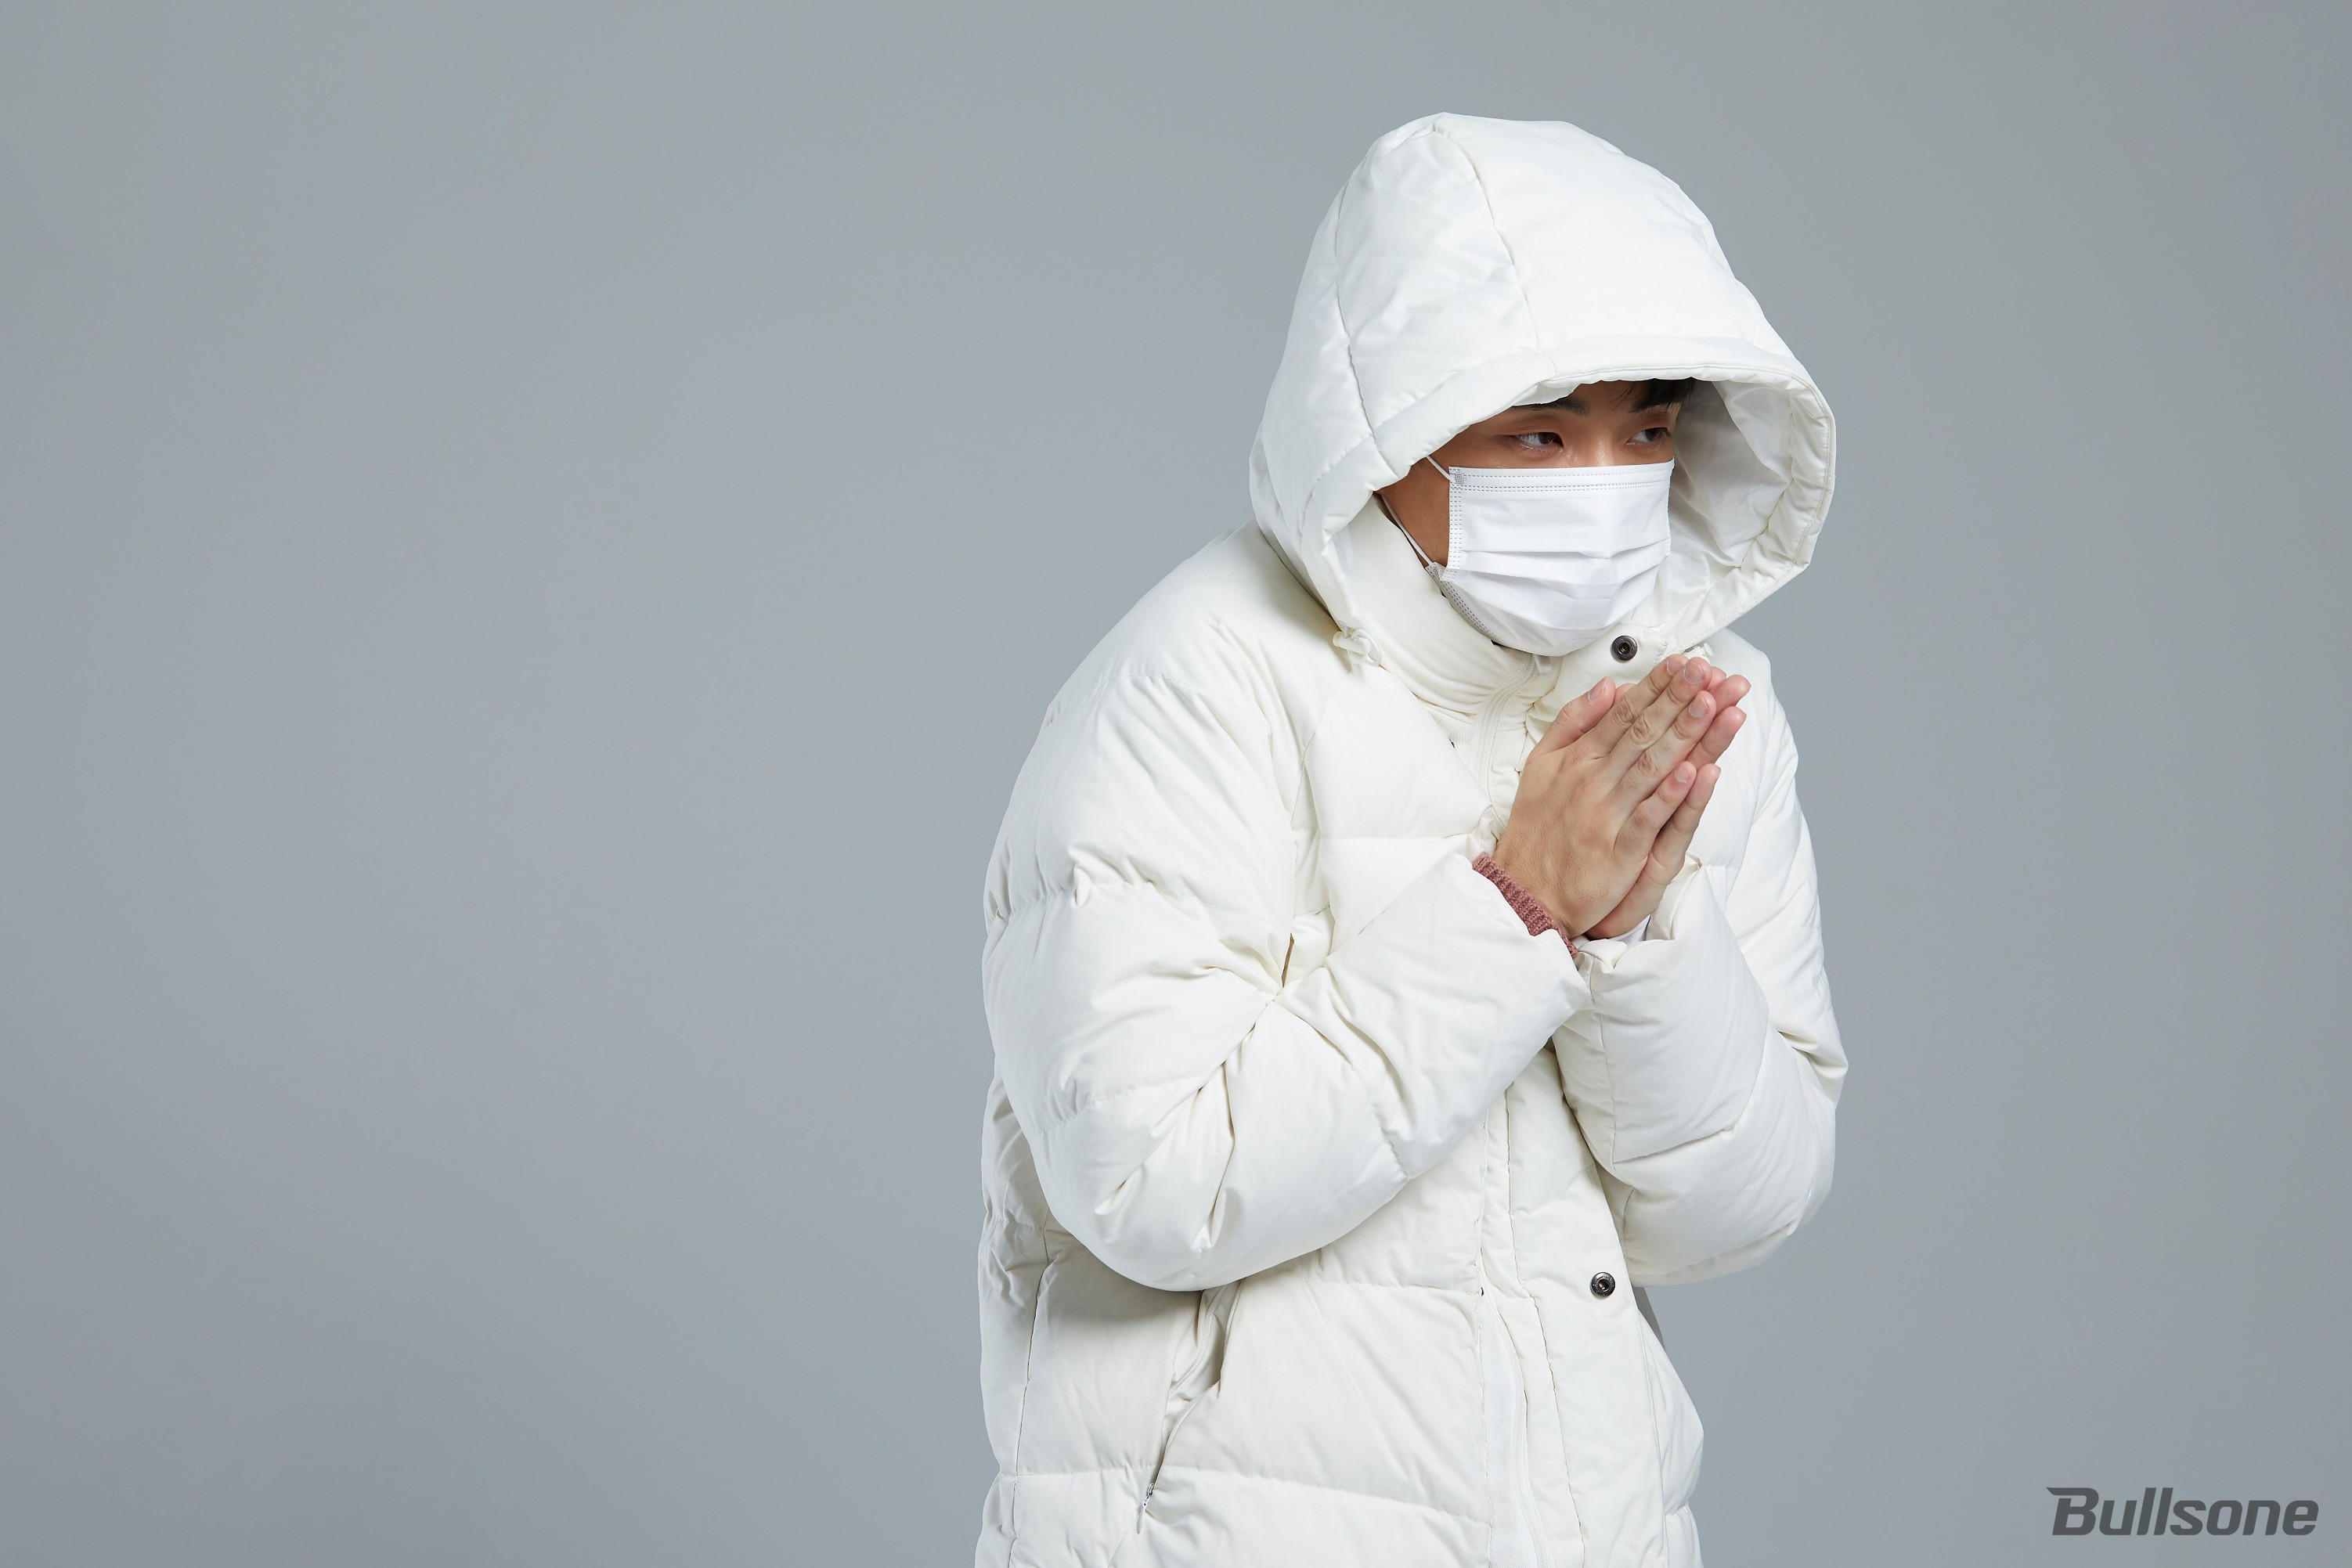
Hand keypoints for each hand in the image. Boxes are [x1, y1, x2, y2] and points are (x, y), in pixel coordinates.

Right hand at [1491, 655, 1746, 936]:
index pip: (1625, 713)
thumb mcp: (1540, 764)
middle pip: (1644, 733)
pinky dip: (1670, 797)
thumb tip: (1608, 688)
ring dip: (1685, 736)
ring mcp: (1607, 816)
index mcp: (1579, 759)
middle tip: (1707, 672)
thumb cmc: (1536, 830)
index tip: (1683, 663)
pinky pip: (1648, 820)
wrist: (1524, 891)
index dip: (1657, 686)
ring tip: (1713, 707)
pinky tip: (1694, 774)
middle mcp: (1594, 782)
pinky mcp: (1619, 853)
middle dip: (1679, 699)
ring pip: (1652, 768)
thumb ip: (1573, 722)